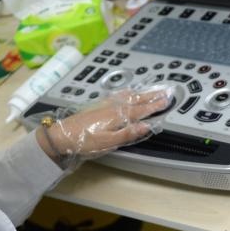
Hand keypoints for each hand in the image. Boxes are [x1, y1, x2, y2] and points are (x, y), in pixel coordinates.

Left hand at [36, 85, 172, 165]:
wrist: (61, 134)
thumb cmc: (84, 141)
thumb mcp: (109, 142)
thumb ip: (129, 133)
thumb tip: (147, 126)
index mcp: (118, 115)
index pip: (142, 109)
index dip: (155, 105)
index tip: (167, 100)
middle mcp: (113, 106)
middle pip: (137, 99)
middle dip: (152, 95)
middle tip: (166, 91)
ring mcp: (105, 104)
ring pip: (128, 95)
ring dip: (142, 92)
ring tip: (152, 89)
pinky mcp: (98, 105)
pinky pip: (119, 94)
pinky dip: (128, 91)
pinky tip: (128, 91)